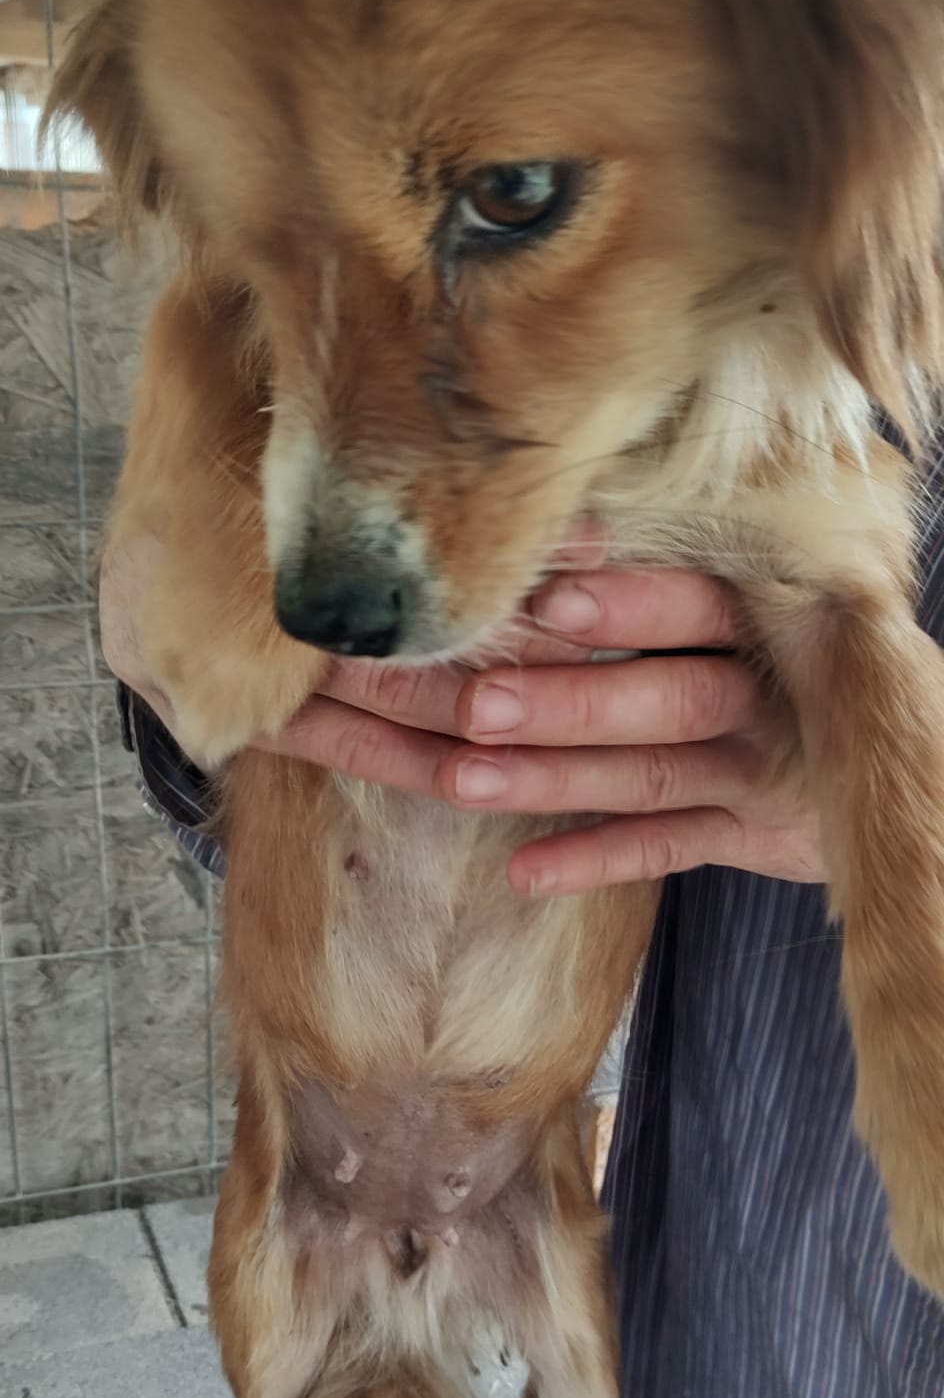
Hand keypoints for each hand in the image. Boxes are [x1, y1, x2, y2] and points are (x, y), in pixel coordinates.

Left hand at [270, 570, 824, 893]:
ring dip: (554, 778)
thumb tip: (563, 527)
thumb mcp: (772, 603)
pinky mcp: (754, 836)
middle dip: (568, 702)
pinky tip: (523, 870)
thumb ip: (689, 578)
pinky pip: (670, 850)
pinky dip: (596, 859)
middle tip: (476, 702)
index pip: (702, 605)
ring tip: (461, 778)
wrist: (892, 742)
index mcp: (768, 621)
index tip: (547, 598)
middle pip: (670, 697)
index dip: (631, 604)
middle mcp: (769, 698)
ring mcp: (761, 774)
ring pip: (653, 777)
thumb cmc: (799, 648)